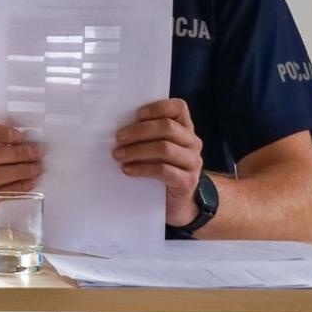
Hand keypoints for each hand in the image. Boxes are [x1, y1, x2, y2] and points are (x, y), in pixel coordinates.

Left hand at [113, 98, 204, 226]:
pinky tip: (127, 169)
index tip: (136, 115)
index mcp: (186, 129)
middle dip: (139, 131)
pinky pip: (163, 170)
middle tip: (118, 138)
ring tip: (118, 155)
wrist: (177, 204)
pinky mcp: (188, 181)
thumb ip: (149, 135)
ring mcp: (193, 162)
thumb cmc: (161, 171)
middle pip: (168, 127)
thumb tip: (121, 128)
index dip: (157, 108)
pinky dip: (142, 168)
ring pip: (164, 148)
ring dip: (137, 150)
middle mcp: (193, 143)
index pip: (178, 108)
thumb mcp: (157, 149)